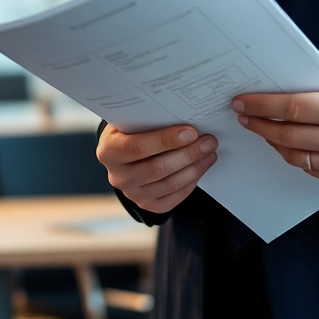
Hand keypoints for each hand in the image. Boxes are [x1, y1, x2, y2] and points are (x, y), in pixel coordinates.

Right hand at [96, 123, 217, 213]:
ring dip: (195, 167)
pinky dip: (191, 182)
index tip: (191, 132)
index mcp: (109, 151)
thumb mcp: (131, 120)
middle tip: (209, 141)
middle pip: (157, 168)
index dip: (165, 140)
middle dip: (188, 154)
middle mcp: (118, 177)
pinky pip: (174, 197)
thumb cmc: (132, 131)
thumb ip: (149, 119)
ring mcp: (133, 194)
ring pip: (170, 184)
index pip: (137, 148)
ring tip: (210, 152)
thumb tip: (183, 113)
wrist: (125, 153)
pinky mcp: (148, 205)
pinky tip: (202, 167)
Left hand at [233, 62, 318, 187]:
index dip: (262, 105)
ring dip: (273, 142)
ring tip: (263, 129)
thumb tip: (290, 81)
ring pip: (294, 156)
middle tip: (244, 116)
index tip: (242, 102)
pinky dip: (294, 156)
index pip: (293, 107)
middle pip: (287, 134)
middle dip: (259, 124)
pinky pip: (309, 170)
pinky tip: (286, 144)